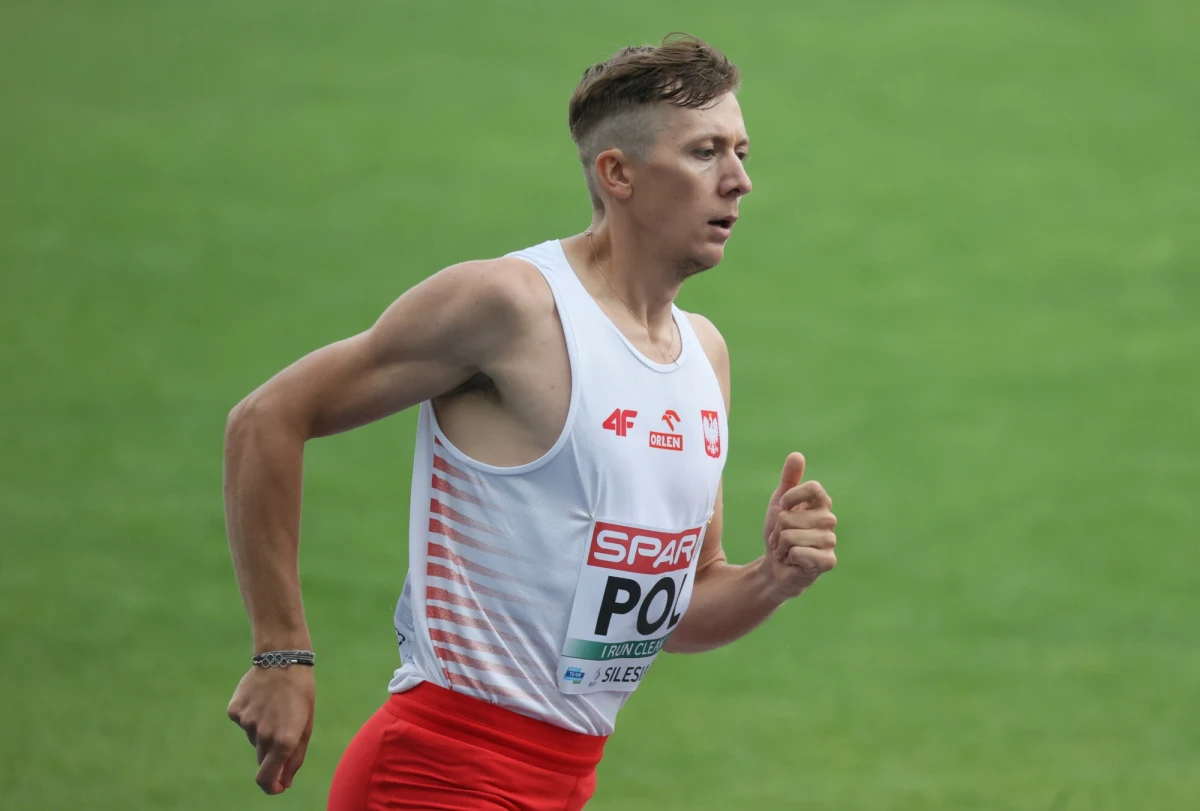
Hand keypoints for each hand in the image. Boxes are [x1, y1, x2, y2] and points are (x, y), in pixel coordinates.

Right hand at [226, 664, 315, 794]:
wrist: (283, 659)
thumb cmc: (300, 694)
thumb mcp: (306, 726)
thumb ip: (295, 758)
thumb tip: (284, 784)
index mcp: (283, 741)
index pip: (266, 779)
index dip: (271, 787)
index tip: (277, 787)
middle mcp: (263, 735)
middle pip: (262, 758)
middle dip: (272, 753)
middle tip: (283, 728)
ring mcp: (246, 722)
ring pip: (254, 737)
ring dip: (263, 729)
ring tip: (275, 705)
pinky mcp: (235, 711)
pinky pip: (243, 721)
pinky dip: (251, 715)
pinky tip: (261, 698)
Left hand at [763, 452, 836, 597]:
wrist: (776, 565)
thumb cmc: (780, 532)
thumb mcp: (779, 503)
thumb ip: (789, 479)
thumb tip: (797, 455)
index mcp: (821, 503)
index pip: (813, 487)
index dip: (791, 497)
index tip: (783, 507)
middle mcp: (829, 520)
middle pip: (791, 516)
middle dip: (779, 529)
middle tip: (783, 537)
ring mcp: (830, 541)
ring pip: (791, 535)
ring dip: (781, 545)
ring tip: (787, 549)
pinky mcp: (828, 561)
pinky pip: (798, 552)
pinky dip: (788, 557)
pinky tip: (794, 561)